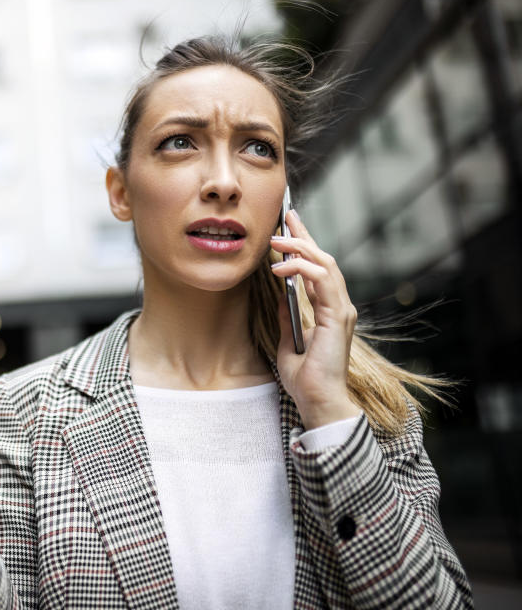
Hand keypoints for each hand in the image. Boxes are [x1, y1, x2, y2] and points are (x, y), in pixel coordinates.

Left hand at [269, 210, 360, 429]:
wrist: (318, 401)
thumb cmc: (306, 378)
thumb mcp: (289, 341)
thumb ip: (288, 316)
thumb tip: (281, 295)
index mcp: (329, 310)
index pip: (318, 269)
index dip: (305, 245)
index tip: (290, 226)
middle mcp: (339, 306)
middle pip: (324, 259)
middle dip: (304, 236)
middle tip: (286, 218)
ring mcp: (341, 310)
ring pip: (325, 264)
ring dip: (300, 248)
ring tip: (276, 241)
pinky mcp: (338, 316)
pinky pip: (321, 281)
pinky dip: (301, 269)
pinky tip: (279, 268)